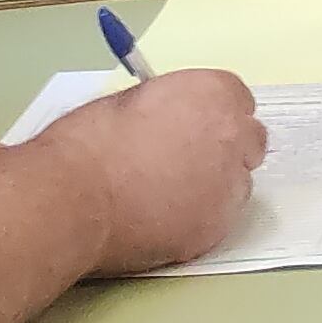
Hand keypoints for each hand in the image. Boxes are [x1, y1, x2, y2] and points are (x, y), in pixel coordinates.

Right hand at [44, 70, 266, 275]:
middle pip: (248, 142)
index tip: (194, 129)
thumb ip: (169, 107)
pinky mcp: (215, 228)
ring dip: (213, 188)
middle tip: (183, 164)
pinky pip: (217, 221)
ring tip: (164, 197)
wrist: (73, 197)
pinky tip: (161, 221)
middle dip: (224, 151)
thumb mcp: (132, 100)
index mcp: (214, 94)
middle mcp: (233, 136)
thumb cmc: (88, 144)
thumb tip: (170, 120)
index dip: (213, 118)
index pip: (238, 102)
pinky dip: (197, 220)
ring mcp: (229, 185)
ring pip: (237, 186)